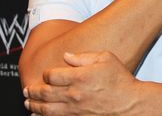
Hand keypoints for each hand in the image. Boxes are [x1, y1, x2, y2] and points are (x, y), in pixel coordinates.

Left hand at [24, 51, 138, 115]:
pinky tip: (38, 114)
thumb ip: (84, 56)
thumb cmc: (120, 79)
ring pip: (45, 108)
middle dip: (33, 90)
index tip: (48, 74)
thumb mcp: (106, 58)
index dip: (47, 74)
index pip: (51, 75)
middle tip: (28, 90)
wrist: (130, 103)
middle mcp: (74, 93)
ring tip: (28, 102)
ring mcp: (74, 109)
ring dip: (34, 105)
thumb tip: (67, 56)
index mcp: (80, 76)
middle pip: (44, 92)